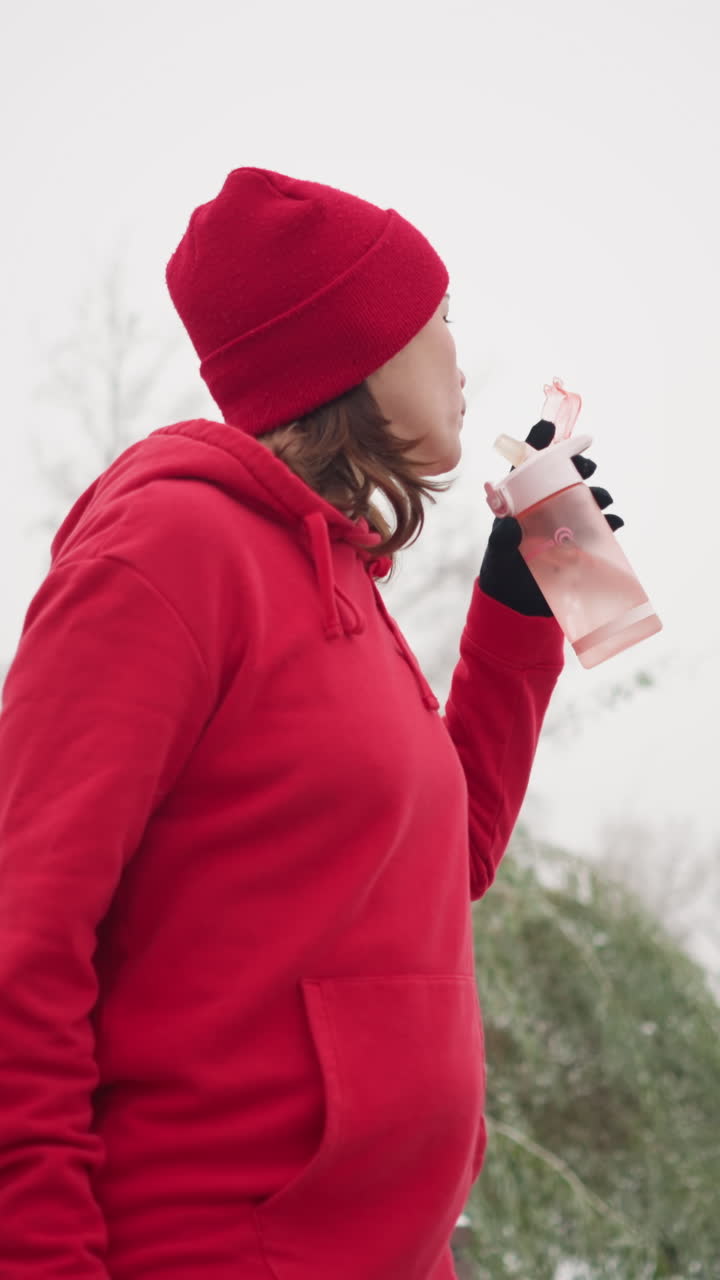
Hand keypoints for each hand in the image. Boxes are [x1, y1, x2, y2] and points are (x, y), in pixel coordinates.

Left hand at [478, 419, 624, 616]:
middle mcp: (544, 506)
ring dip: (597, 493)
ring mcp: (564, 522)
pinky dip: (608, 522)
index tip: (546, 426)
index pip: (527, 466)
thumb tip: (510, 527)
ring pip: (583, 498)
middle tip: (586, 466)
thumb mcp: (499, 554)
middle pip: (562, 476)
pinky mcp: (579, 542)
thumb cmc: (503, 569)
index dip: (536, 443)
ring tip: (603, 498)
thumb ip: (502, 540)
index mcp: (520, 501)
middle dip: (577, 466)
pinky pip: (597, 526)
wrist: (516, 600)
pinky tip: (614, 522)